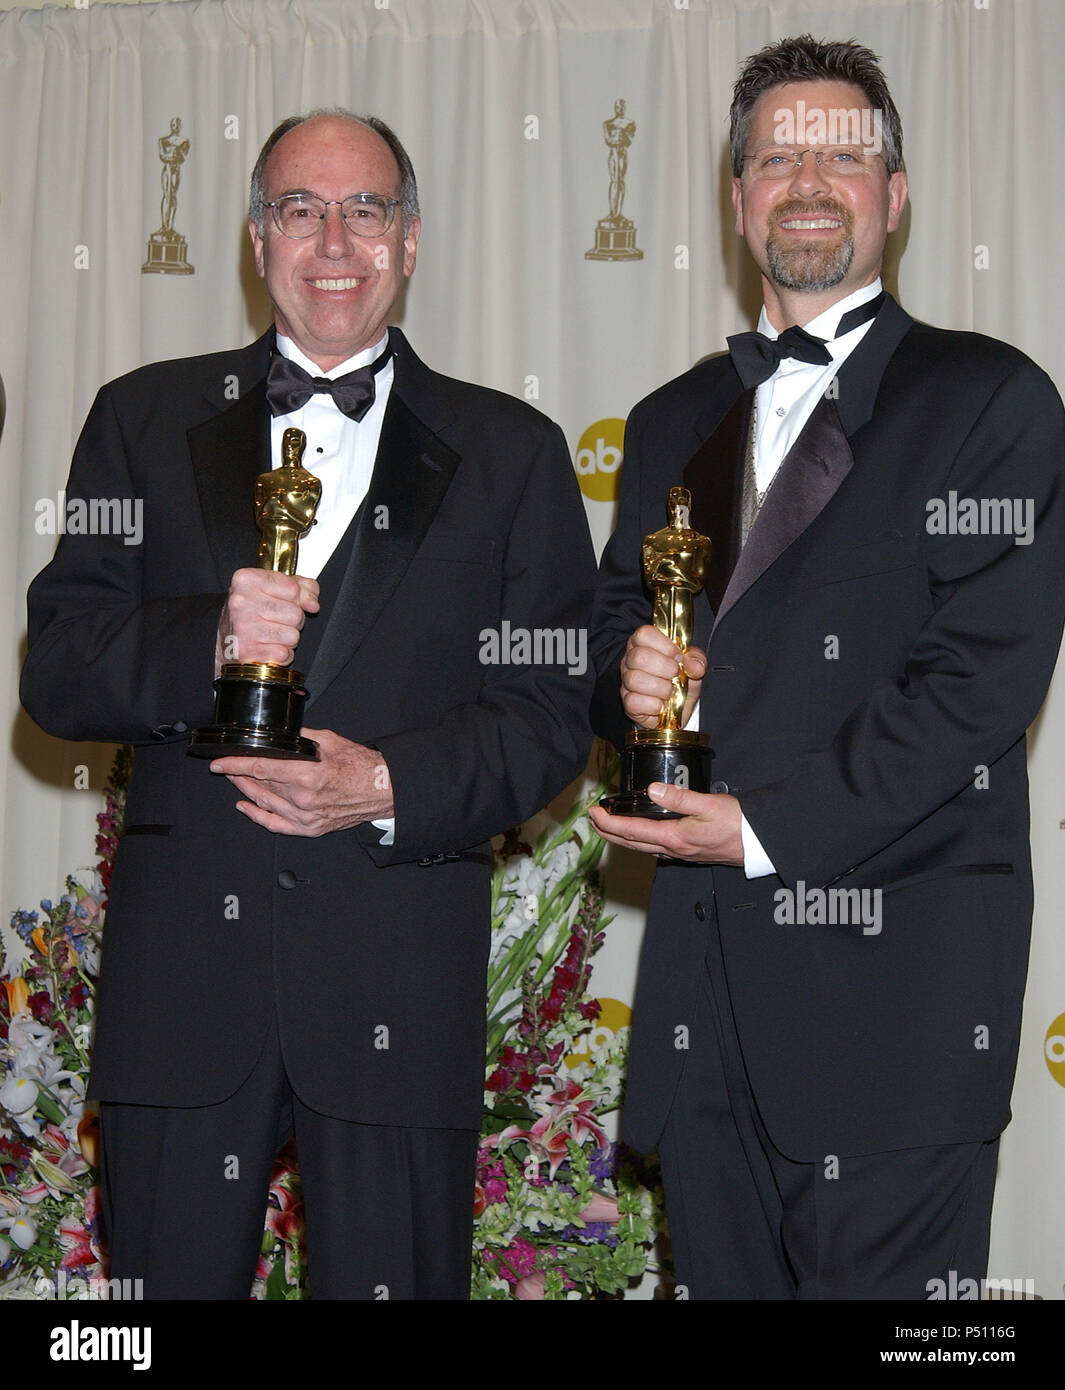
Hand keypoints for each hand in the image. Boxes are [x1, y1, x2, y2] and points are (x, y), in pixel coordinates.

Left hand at [209, 729, 393, 835]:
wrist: (383, 790)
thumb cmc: (363, 767)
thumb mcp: (331, 741)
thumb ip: (303, 736)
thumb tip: (284, 732)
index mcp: (308, 776)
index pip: (261, 769)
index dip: (235, 765)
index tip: (220, 763)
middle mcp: (304, 799)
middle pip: (260, 787)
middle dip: (239, 776)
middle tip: (227, 768)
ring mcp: (307, 817)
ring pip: (265, 804)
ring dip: (247, 792)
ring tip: (236, 781)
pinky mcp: (311, 827)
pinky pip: (277, 825)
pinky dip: (258, 817)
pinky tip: (247, 807)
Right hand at [216, 568, 319, 675]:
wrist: (226, 639)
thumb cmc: (250, 611)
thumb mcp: (272, 588)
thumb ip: (300, 587)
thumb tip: (313, 604)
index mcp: (247, 580)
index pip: (293, 588)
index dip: (297, 598)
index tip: (286, 602)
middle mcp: (241, 602)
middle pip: (295, 613)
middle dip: (293, 621)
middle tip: (277, 621)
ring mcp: (244, 627)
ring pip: (293, 635)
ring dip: (288, 639)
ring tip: (272, 635)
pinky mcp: (248, 651)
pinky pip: (284, 654)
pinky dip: (281, 654)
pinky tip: (268, 647)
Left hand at [589, 786, 743, 864]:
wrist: (758, 843)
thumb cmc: (738, 823)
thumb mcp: (709, 804)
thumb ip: (680, 797)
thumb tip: (652, 790)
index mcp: (674, 837)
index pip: (631, 831)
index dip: (609, 823)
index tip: (593, 813)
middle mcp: (673, 850)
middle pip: (631, 843)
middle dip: (608, 831)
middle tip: (592, 818)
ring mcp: (680, 854)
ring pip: (641, 847)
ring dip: (622, 837)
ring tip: (609, 825)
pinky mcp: (687, 853)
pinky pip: (655, 849)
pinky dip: (640, 841)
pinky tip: (640, 835)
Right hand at [620, 625, 706, 728]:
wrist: (679, 710)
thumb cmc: (682, 683)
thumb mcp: (693, 667)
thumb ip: (696, 660)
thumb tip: (696, 666)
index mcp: (645, 644)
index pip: (644, 634)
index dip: (665, 645)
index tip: (678, 656)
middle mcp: (631, 661)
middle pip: (639, 656)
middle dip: (665, 667)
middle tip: (676, 675)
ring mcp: (627, 682)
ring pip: (635, 679)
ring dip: (661, 688)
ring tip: (671, 691)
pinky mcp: (627, 704)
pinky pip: (634, 701)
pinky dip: (654, 705)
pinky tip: (662, 704)